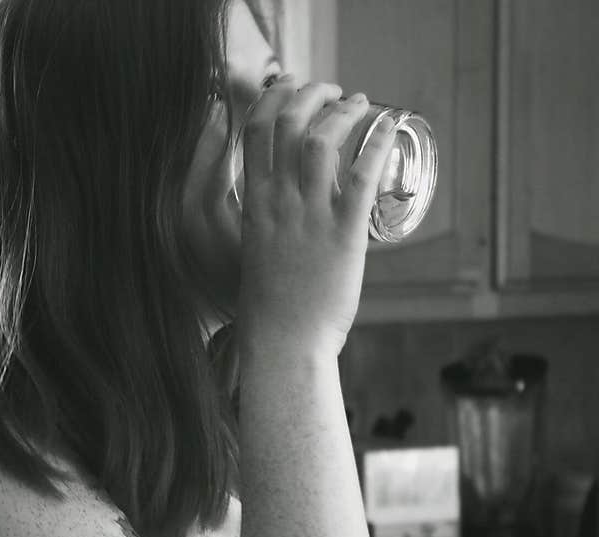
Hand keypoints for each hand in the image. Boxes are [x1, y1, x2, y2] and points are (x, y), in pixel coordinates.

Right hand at [237, 77, 395, 357]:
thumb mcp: (257, 252)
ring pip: (321, 140)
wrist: (283, 341)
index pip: (255, 132)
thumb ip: (270, 223)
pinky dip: (376, 143)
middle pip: (288, 123)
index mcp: (254, 204)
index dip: (271, 99)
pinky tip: (388, 126)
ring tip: (357, 101)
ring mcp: (310, 215)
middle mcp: (278, 201)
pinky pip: (360, 176)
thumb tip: (292, 210)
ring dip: (341, 111)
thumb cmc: (270, 307)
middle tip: (329, 89)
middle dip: (309, 94)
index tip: (287, 89)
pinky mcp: (344, 233)